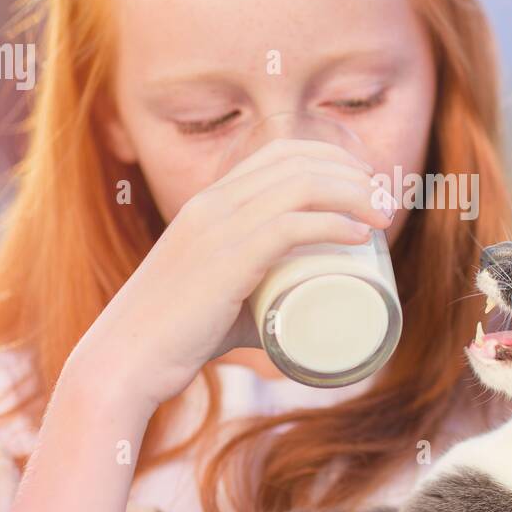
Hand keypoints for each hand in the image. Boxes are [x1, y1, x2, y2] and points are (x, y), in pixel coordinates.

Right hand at [66, 138, 393, 417]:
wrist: (126, 359)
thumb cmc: (176, 335)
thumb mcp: (220, 295)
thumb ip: (256, 299)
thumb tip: (297, 319)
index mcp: (211, 201)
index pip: (281, 152)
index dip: (332, 157)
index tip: (367, 183)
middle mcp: (214, 204)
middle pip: (299, 163)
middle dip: (353, 174)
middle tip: (385, 205)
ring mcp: (218, 230)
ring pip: (300, 188)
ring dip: (354, 195)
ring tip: (383, 220)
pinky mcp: (225, 263)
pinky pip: (288, 227)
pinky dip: (331, 224)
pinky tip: (358, 234)